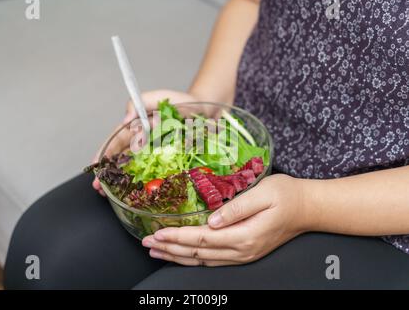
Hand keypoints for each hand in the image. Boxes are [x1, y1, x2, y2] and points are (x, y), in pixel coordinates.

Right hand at [92, 89, 204, 195]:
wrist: (207, 111)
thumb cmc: (182, 102)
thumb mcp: (158, 96)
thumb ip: (140, 102)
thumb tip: (126, 119)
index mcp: (138, 128)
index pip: (117, 141)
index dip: (105, 153)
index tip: (95, 164)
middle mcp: (146, 143)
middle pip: (123, 159)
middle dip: (109, 173)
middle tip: (98, 187)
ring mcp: (158, 154)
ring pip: (137, 170)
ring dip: (123, 182)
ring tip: (111, 193)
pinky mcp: (172, 162)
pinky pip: (158, 174)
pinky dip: (148, 184)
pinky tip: (138, 194)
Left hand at [142, 174, 310, 265]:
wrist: (307, 208)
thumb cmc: (286, 195)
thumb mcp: (263, 193)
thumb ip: (236, 208)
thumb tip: (211, 220)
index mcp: (244, 235)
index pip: (202, 238)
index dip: (177, 236)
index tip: (157, 233)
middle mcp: (242, 250)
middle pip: (198, 253)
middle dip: (170, 248)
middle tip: (147, 243)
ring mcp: (243, 254)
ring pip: (203, 260)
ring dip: (178, 256)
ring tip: (157, 251)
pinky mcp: (245, 252)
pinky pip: (213, 260)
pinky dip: (193, 258)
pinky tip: (183, 255)